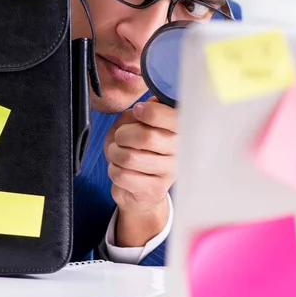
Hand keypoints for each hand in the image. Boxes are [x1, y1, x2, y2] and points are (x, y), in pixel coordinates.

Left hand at [104, 98, 176, 246]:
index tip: (138, 112)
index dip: (150, 112)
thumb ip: (146, 110)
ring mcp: (169, 172)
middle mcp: (181, 152)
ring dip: (115, 153)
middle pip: (146, 137)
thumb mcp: (141, 123)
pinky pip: (122, 175)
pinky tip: (120, 169)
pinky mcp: (155, 189)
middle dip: (123, 134)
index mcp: (182, 131)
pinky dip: (113, 170)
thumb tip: (146, 107)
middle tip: (120, 137)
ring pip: (129, 157)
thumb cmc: (140, 149)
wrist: (142, 188)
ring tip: (117, 153)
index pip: (173, 117)